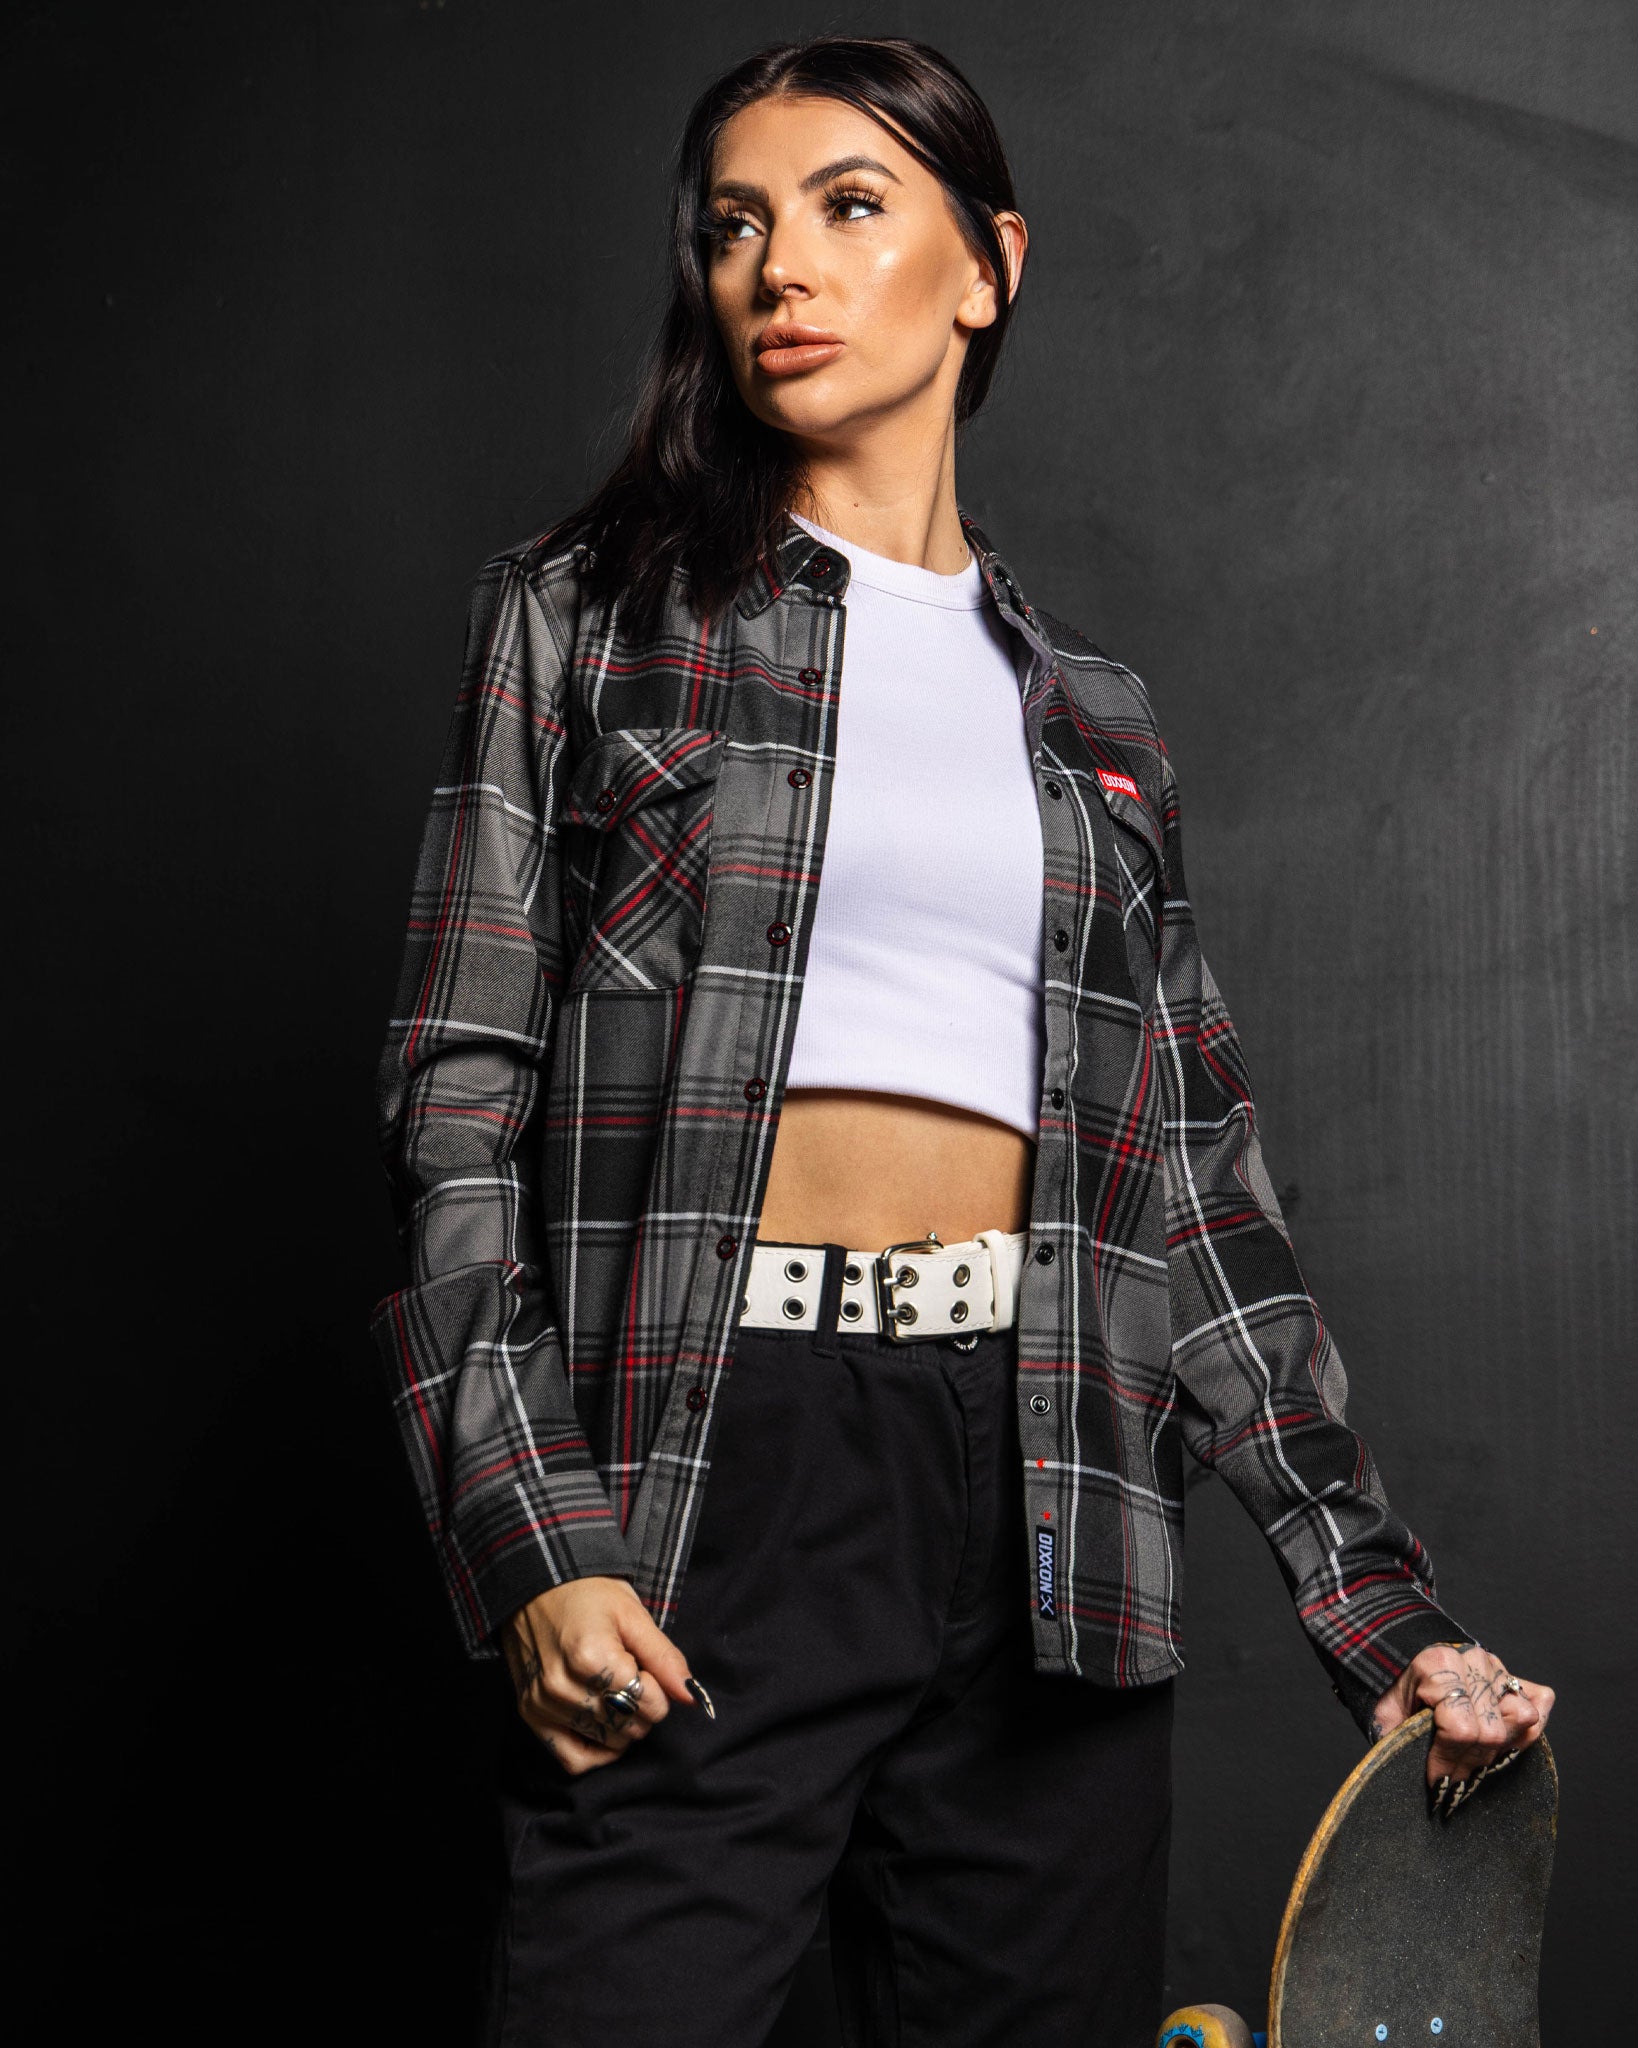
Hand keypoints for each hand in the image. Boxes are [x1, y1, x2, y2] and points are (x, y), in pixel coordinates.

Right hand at [500, 1574, 704, 1774]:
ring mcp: (543, 1703)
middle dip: (643, 1707)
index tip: (646, 1667)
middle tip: (631, 1677)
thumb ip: (664, 1658)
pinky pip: (571, 1759)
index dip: (659, 1689)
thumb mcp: (632, 1615)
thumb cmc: (587, 1592)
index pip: (650, 1705)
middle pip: (630, 1727)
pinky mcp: (530, 1713)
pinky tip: (604, 1729)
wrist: (537, 1583)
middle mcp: (563, 1686)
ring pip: (608, 1743)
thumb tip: (691, 1696)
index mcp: (592, 1656)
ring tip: (614, 1692)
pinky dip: (595, 1752)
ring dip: (622, 1726)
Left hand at [1370, 1642, 1554, 1809]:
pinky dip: (1526, 1728)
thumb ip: (1400, 1738)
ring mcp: (1496, 1667)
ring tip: (1470, 1757)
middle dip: (1469, 1764)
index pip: (1461, 1728)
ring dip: (1496, 1749)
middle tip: (1450, 1776)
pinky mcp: (1513, 1675)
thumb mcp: (1386, 1712)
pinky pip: (1539, 1703)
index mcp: (1439, 1664)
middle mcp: (1474, 1661)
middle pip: (1491, 1733)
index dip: (1447, 1762)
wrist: (1406, 1656)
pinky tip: (1502, 1741)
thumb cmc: (1397, 1688)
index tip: (1435, 1780)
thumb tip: (1425, 1778)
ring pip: (1521, 1720)